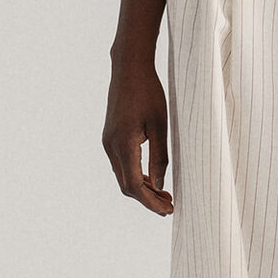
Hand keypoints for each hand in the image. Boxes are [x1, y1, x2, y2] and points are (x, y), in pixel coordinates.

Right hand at [103, 58, 172, 213]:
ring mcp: (108, 142)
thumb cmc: (149, 92)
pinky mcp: (110, 137)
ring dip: (142, 188)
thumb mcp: (161, 125)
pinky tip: (152, 177)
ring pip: (123, 176)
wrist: (129, 68)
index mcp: (123, 145)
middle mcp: (110, 146)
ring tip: (164, 194)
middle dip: (147, 199)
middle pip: (126, 186)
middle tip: (170, 205)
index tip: (168, 209)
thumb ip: (160, 157)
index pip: (135, 186)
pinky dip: (136, 175)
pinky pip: (121, 164)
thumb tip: (161, 184)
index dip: (151, 202)